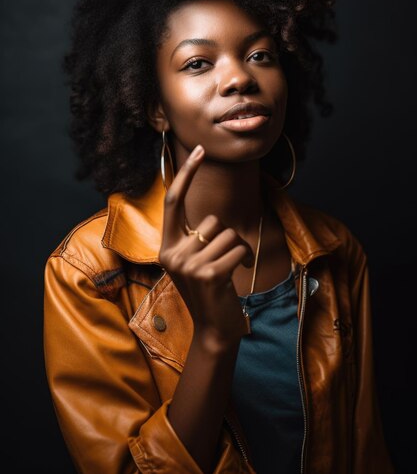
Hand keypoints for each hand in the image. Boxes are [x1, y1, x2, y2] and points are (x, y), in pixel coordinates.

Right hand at [158, 144, 254, 344]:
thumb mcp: (195, 261)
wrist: (215, 329)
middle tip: (224, 260)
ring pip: (228, 234)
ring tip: (230, 269)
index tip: (201, 150)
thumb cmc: (210, 289)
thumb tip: (210, 220)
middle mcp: (172, 253)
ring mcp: (188, 265)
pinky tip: (237, 274)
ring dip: (237, 250)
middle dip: (227, 237)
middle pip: (212, 221)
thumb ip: (194, 239)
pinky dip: (244, 258)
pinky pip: (237, 249)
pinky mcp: (208, 274)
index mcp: (166, 247)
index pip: (173, 201)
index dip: (187, 174)